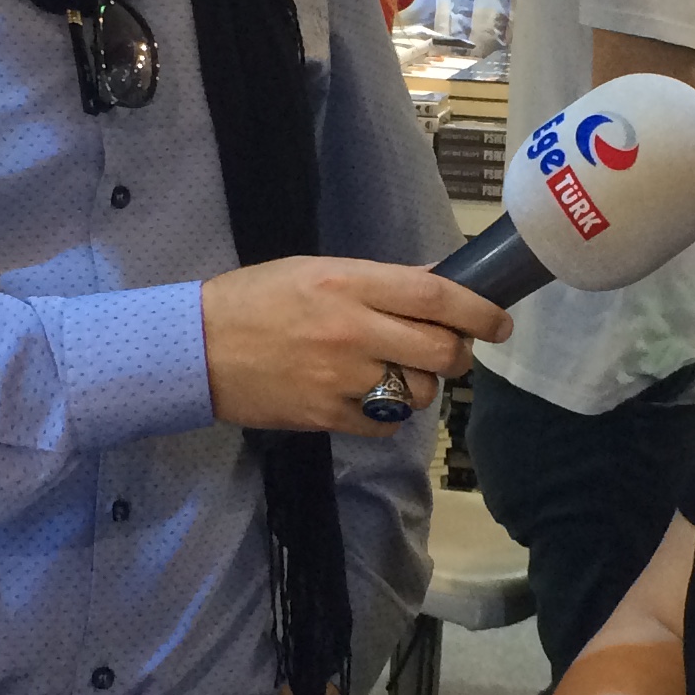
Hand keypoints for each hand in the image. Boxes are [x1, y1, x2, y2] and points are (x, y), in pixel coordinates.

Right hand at [201, 256, 508, 435]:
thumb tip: (438, 281)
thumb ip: (380, 280)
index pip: (435, 297)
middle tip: (447, 351)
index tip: (499, 322)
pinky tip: (366, 398)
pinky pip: (385, 425)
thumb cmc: (255, 300)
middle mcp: (351, 329)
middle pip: (439, 351)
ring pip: (417, 393)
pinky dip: (386, 415)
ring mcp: (339, 378)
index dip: (479, 311)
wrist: (195, 349)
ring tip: (394, 373)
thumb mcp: (316, 270)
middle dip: (456, 354)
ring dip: (419, 386)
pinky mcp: (326, 416)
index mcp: (348, 282)